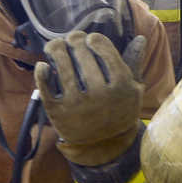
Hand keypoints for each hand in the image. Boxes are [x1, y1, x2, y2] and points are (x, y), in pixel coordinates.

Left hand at [35, 31, 146, 165]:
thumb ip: (133, 63)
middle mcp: (100, 95)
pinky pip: (46, 88)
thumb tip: (139, 38)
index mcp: (121, 86)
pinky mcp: (58, 113)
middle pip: (82, 54)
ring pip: (63, 67)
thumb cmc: (118, 108)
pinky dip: (42, 74)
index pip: (105, 50)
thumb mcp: (132, 88)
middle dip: (75, 40)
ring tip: (56, 46)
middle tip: (72, 38)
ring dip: (56, 49)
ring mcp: (78, 104)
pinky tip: (44, 65)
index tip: (91, 39)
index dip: (95, 39)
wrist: (104, 144)